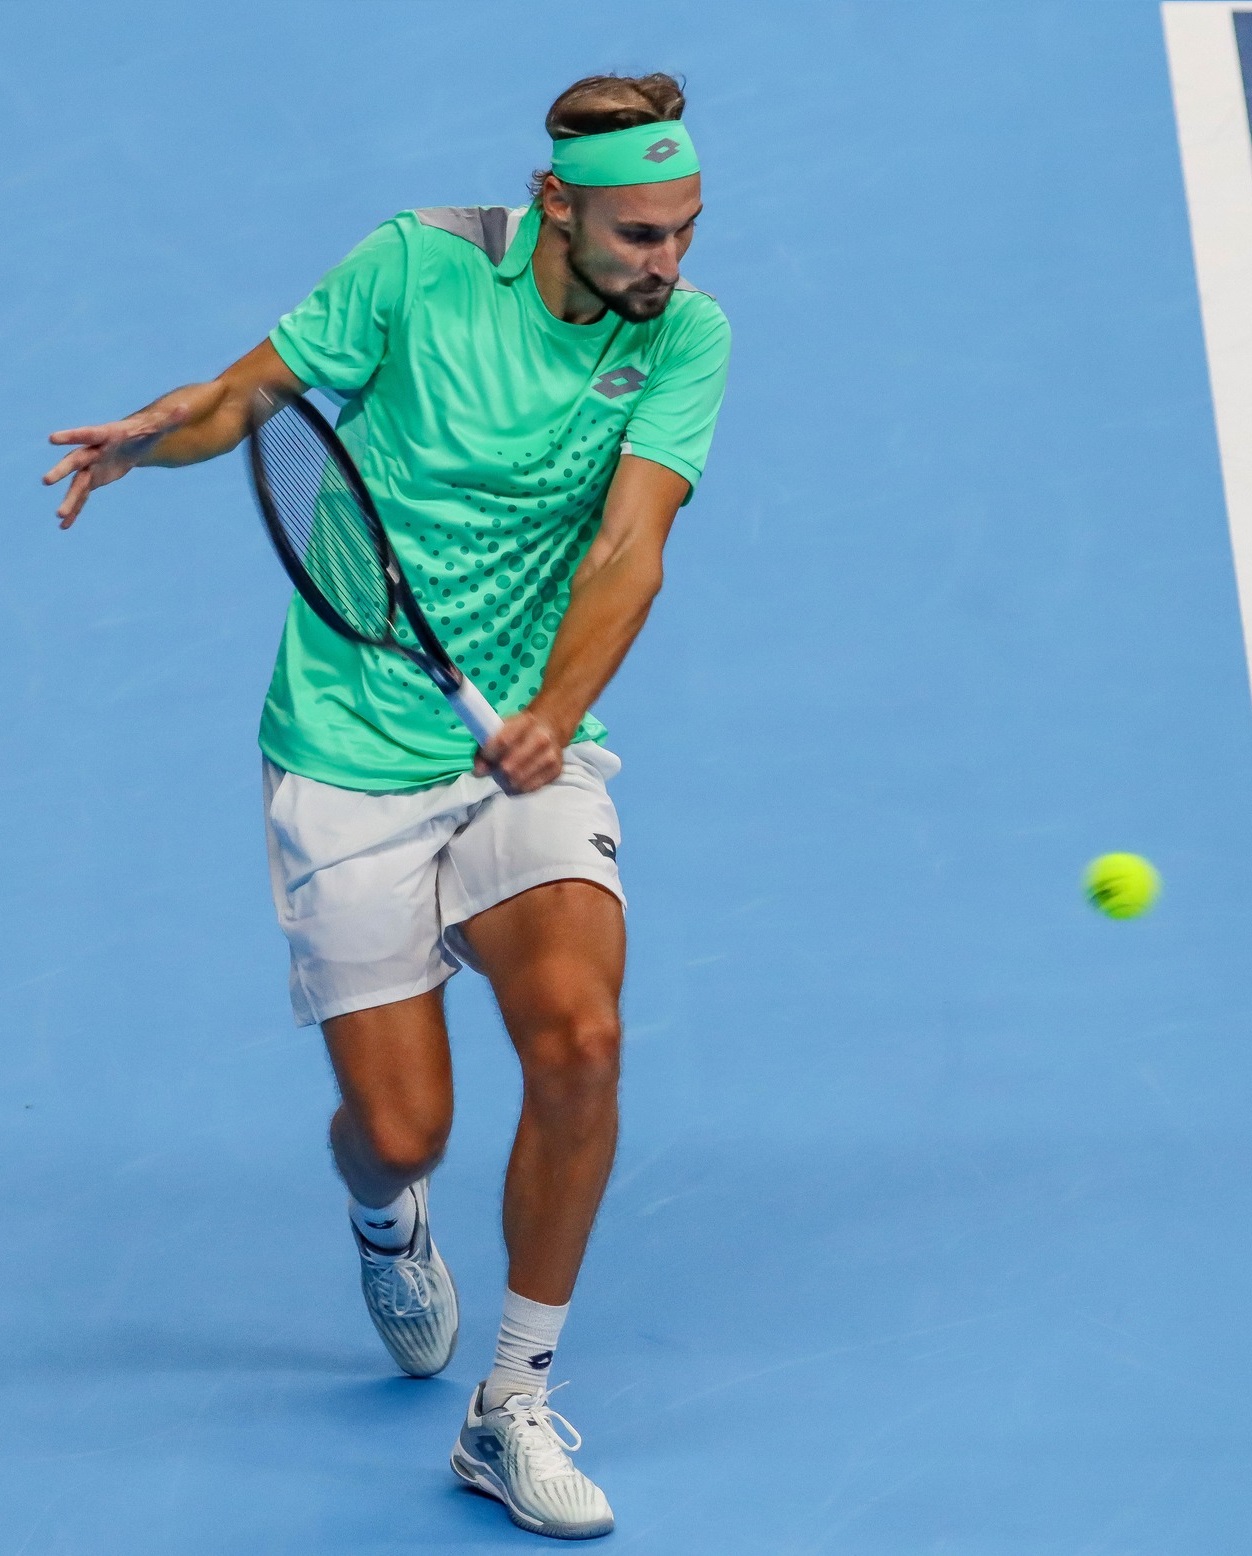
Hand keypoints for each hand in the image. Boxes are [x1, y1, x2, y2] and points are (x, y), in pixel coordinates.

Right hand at [43, 400, 191, 528]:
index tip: (52, 438)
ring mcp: (90, 467)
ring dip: (69, 500)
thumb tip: (187, 409)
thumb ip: (170, 420)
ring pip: (77, 485)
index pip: (87, 434)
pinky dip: (75, 510)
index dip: (71, 436)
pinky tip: (65, 525)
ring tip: (60, 516)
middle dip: (61, 470)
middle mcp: (92, 451)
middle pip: (74, 461)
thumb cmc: (146, 431)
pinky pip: (82, 497)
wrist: (135, 443)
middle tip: (47, 480)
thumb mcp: (159, 427)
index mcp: (105, 436)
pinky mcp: (93, 480)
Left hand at [474, 709, 565, 792]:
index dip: (489, 754)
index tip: (485, 758)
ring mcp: (551, 755)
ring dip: (507, 782)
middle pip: (510, 765)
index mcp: (525, 722)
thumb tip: (479, 771)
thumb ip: (484, 749)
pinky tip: (516, 781)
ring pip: (519, 779)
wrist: (549, 728)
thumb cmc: (518, 731)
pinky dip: (518, 788)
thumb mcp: (500, 730)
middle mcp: (542, 738)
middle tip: (496, 770)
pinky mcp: (556, 770)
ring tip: (505, 776)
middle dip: (498, 771)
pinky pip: (530, 788)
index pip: (502, 742)